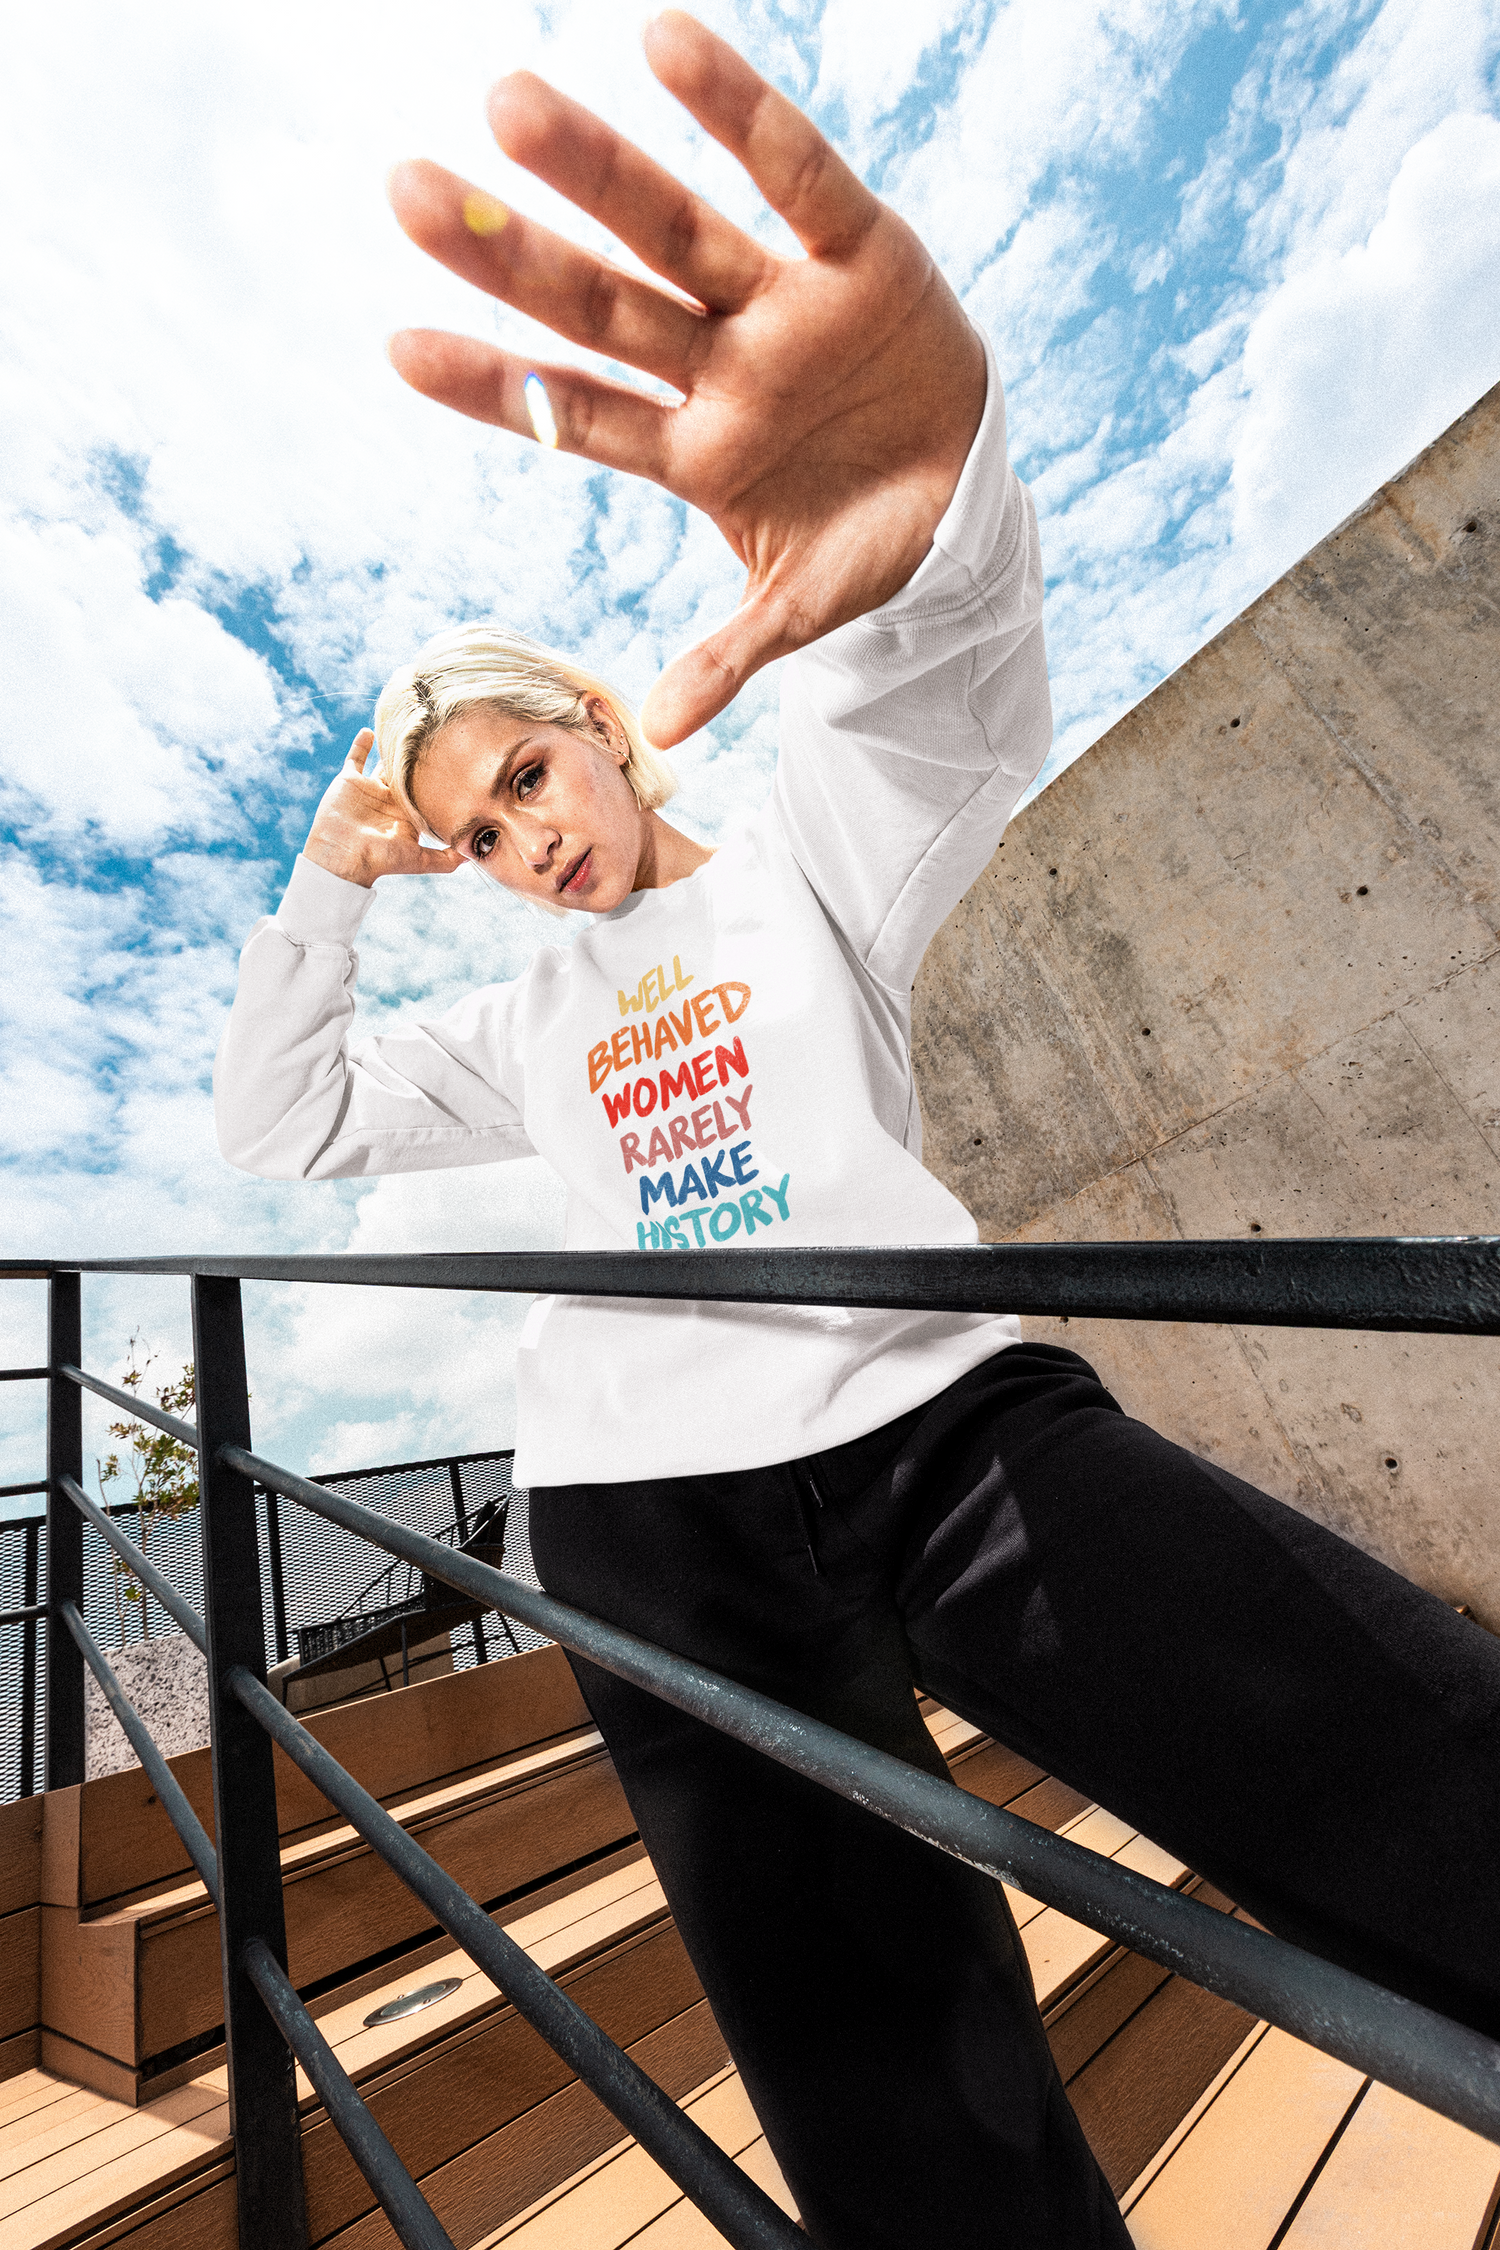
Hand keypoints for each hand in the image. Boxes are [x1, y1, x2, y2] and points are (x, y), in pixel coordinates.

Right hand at [303, 732, 462, 888]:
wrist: (344, 856)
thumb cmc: (382, 859)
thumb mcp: (420, 860)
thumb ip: (447, 859)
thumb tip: (474, 853)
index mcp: (407, 815)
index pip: (425, 792)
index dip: (437, 779)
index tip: (454, 760)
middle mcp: (390, 801)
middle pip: (406, 775)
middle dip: (417, 760)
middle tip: (434, 736)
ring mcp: (370, 789)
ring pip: (383, 764)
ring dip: (392, 750)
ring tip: (405, 729)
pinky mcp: (349, 781)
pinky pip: (355, 758)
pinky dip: (361, 744)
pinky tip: (370, 730)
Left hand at [385, 10, 985, 747]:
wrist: (974, 500)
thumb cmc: (870, 548)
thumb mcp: (806, 608)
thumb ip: (736, 653)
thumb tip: (667, 729)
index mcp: (697, 453)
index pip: (575, 413)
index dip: (494, 385)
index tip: (398, 347)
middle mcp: (722, 366)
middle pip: (600, 307)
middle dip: (510, 257)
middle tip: (408, 192)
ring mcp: (783, 306)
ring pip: (673, 230)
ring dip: (595, 172)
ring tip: (504, 106)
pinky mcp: (861, 251)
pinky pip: (797, 172)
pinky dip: (739, 114)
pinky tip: (663, 41)